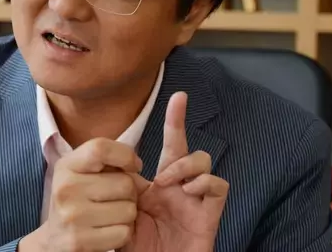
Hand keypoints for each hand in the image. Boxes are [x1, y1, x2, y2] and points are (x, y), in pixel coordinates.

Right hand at [20, 138, 142, 251]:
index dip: (125, 155)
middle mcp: (66, 188)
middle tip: (115, 198)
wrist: (54, 239)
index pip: (100, 149)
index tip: (134, 165)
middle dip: (130, 191)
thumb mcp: (81, 172)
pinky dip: (123, 233)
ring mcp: (71, 216)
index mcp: (66, 166)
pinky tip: (107, 230)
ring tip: (110, 214)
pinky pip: (124, 233)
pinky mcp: (79, 241)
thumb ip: (106, 161)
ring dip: (128, 214)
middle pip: (125, 183)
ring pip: (129, 210)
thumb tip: (136, 165)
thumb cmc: (77, 199)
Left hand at [122, 92, 228, 251]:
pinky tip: (188, 192)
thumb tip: (113, 163)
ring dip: (186, 166)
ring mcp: (196, 200)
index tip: (178, 95)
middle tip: (160, 164)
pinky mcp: (209, 216)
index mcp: (161, 183)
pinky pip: (218, 187)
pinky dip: (205, 183)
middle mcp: (180, 187)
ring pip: (204, 162)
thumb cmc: (137, 245)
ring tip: (168, 183)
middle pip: (188, 147)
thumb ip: (120, 189)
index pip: (169, 147)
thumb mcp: (123, 213)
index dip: (175, 120)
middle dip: (178, 127)